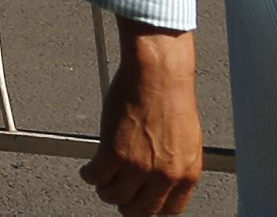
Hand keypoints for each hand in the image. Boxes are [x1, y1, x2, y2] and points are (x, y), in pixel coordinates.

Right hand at [83, 23, 201, 216]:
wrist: (158, 73)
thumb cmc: (172, 96)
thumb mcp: (186, 141)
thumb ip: (175, 166)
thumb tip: (159, 183)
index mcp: (187, 174)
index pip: (168, 211)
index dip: (150, 208)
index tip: (140, 202)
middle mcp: (165, 176)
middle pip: (139, 211)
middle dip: (125, 204)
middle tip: (118, 192)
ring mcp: (139, 167)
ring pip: (113, 196)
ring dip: (105, 188)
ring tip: (102, 176)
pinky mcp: (114, 153)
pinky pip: (95, 177)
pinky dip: (89, 175)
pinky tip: (89, 168)